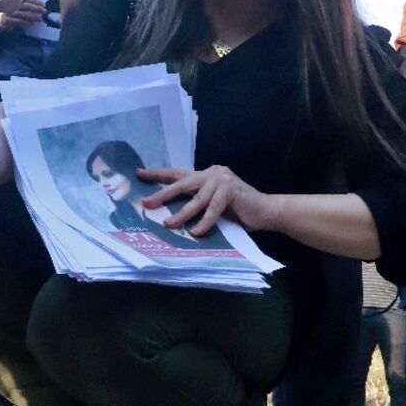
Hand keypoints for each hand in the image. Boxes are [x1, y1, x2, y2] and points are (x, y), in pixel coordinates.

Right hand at [0, 0, 45, 30]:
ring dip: (33, 17)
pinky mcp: (7, 20)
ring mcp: (10, 12)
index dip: (36, 1)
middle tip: (44, 11)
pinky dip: (25, 23)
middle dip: (37, 9)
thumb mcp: (15, 5)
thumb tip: (37, 5)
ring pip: (24, 14)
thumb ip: (24, 3)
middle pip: (27, 6)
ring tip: (40, 19)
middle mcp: (13, 4)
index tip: (44, 5)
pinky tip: (31, 24)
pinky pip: (18, 21)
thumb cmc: (7, 12)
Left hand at [138, 165, 268, 235]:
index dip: (158, 174)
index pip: (178, 174)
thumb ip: (196, 203)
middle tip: (146, 203)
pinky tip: (196, 233)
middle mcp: (212, 172)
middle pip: (182, 183)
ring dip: (181, 214)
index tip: (139, 173)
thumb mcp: (211, 205)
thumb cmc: (238, 211)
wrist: (266, 211)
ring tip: (168, 224)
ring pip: (196, 199)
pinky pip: (212, 209)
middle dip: (162, 194)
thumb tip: (168, 214)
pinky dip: (204, 222)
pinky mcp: (231, 189)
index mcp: (205, 175)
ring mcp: (222, 179)